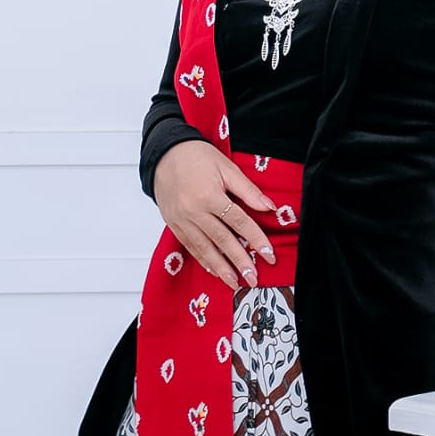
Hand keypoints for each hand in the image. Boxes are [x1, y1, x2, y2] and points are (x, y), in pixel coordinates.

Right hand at [153, 141, 277, 291]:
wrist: (164, 153)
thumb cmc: (197, 157)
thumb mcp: (226, 167)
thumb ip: (248, 190)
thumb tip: (268, 207)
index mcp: (210, 195)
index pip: (239, 222)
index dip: (256, 239)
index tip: (269, 254)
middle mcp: (194, 211)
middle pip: (222, 240)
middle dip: (240, 261)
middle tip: (254, 277)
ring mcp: (182, 220)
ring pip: (205, 248)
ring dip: (221, 268)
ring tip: (235, 282)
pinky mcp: (173, 224)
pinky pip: (190, 246)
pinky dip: (203, 260)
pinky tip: (214, 270)